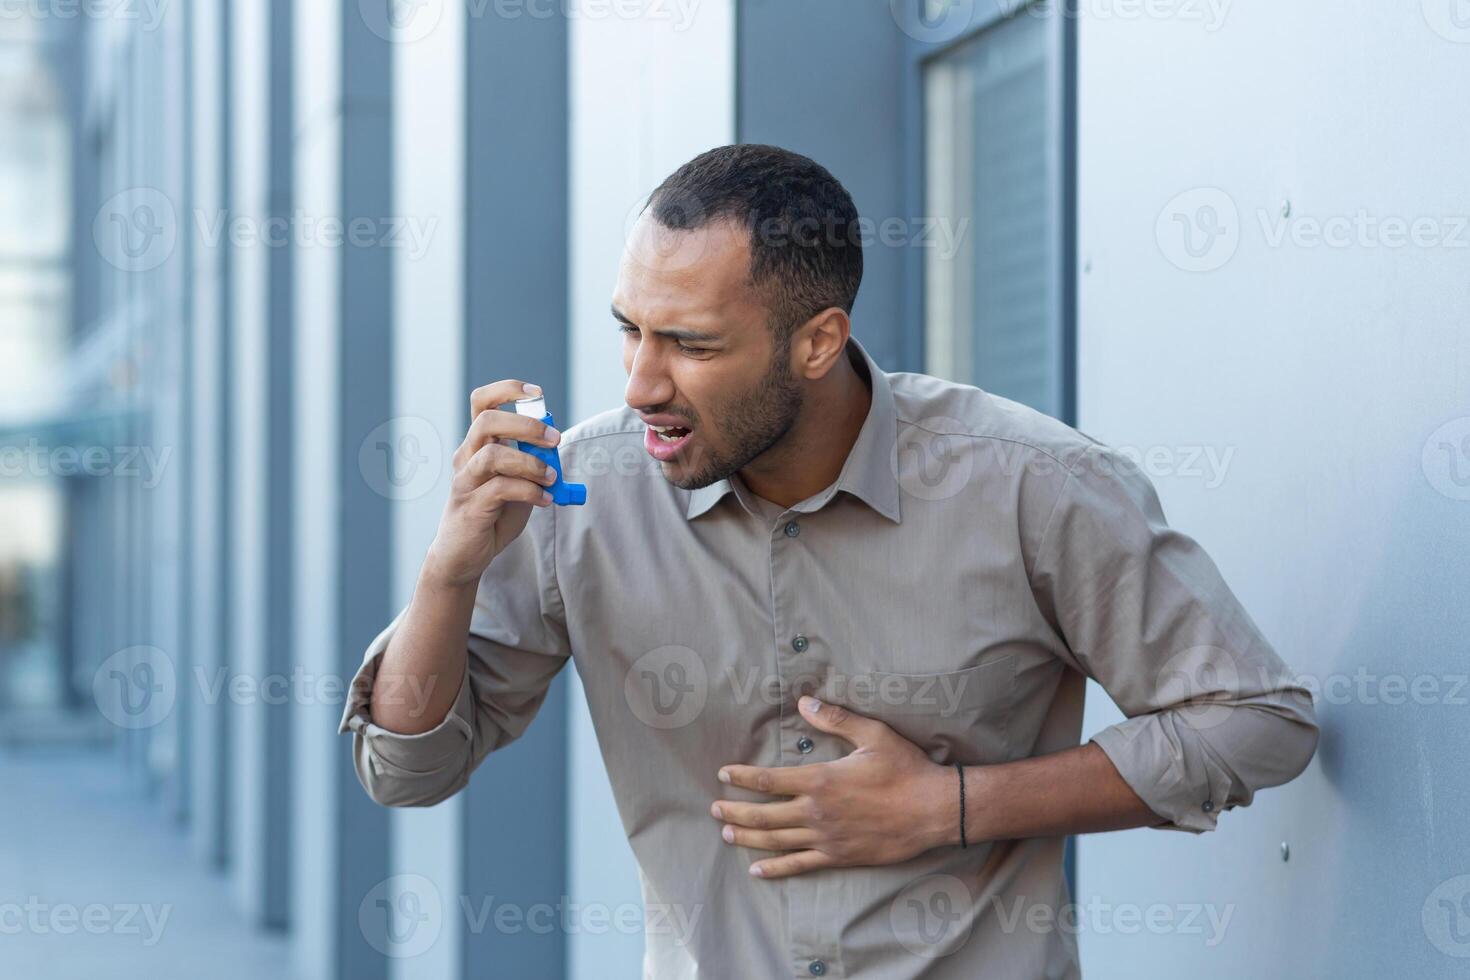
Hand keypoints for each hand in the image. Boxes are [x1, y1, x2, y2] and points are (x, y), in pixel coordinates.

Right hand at [424, 380, 563, 588]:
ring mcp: (465, 481)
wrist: (462, 555)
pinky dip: (529, 491)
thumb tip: (554, 444)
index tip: (536, 393)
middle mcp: (466, 457)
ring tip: (551, 478)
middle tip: (553, 439)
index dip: (507, 390)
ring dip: (530, 462)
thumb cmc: (491, 514)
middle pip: (486, 421)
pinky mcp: (470, 506)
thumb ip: (531, 463)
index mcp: (477, 444)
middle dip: (526, 424)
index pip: (482, 402)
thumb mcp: (517, 483)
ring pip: (493, 454)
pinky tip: (545, 499)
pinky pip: (500, 489)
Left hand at [711, 695, 956, 878]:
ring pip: (776, 841)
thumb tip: (805, 702)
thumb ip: (836, 719)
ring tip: (725, 834)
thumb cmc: (905, 769)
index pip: (768, 780)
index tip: (723, 774)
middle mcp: (816, 812)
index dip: (742, 777)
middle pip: (763, 816)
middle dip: (734, 812)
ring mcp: (826, 839)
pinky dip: (775, 869)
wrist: (933, 810)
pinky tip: (757, 870)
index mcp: (820, 780)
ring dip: (747, 839)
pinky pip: (800, 865)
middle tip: (714, 809)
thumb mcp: (872, 735)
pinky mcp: (839, 857)